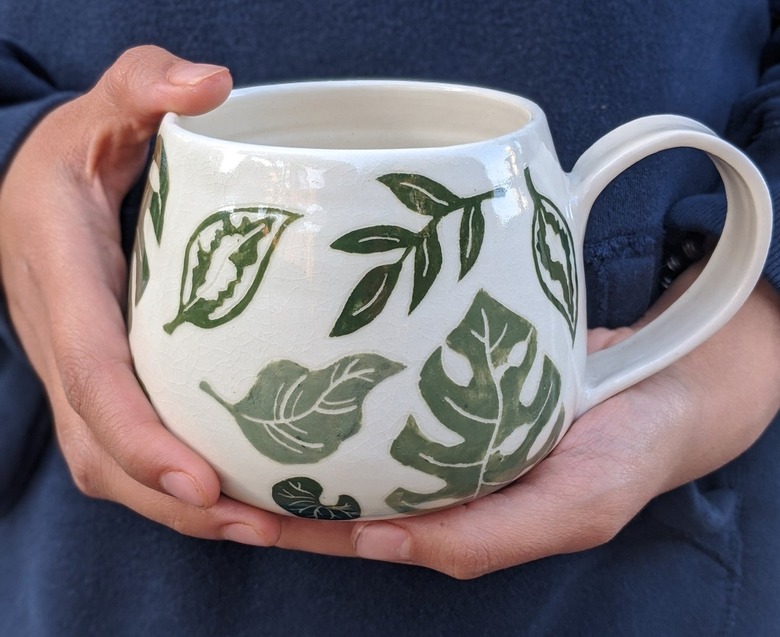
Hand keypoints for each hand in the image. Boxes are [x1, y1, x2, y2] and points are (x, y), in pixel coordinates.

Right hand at [0, 46, 282, 544]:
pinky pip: (141, 453)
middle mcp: (67, 345)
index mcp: (62, 280)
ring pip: (120, 469)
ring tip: (279, 528)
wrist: (36, 196)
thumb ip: (144, 86)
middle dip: (177, 502)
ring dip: (192, 513)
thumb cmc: (77, 156)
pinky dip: (190, 491)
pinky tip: (257, 501)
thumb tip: (209, 84)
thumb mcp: (105, 109)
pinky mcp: (112, 386)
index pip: (95, 376)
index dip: (140, 435)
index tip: (201, 480)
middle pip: (107, 452)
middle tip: (267, 526)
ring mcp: (86, 375)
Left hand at [271, 266, 779, 577]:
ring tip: (232, 417)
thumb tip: (376, 546)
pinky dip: (344, 392)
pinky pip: (385, 396)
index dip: (289, 527)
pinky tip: (307, 368)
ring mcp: (440, 433)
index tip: (224, 510)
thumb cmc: (624, 455)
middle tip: (202, 464)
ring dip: (296, 435)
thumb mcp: (571, 510)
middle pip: (338, 488)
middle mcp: (437, 480)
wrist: (665, 387)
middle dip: (271, 483)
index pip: (354, 532)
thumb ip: (482, 540)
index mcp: (454, 522)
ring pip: (355, 442)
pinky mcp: (449, 389)